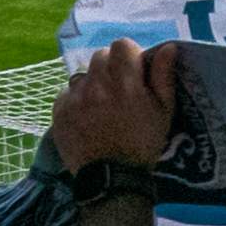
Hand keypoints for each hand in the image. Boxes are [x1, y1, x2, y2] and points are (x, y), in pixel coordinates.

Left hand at [48, 41, 176, 168]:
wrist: (112, 180)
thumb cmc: (143, 145)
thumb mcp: (164, 113)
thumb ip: (163, 77)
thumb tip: (167, 47)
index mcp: (125, 83)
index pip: (121, 45)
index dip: (130, 55)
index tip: (134, 71)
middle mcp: (96, 85)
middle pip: (100, 57)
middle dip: (111, 67)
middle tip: (118, 89)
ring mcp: (74, 99)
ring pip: (83, 75)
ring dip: (93, 83)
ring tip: (101, 105)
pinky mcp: (59, 112)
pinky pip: (67, 94)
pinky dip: (76, 101)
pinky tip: (86, 118)